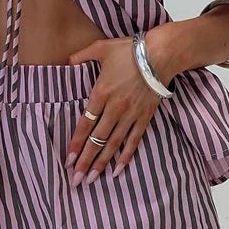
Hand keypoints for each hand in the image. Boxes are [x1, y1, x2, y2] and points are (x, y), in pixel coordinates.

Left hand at [65, 28, 175, 186]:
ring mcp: (130, 115)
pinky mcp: (144, 117)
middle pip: (97, 140)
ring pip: (113, 144)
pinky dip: (125, 156)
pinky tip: (118, 169)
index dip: (76, 143)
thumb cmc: (130, 50)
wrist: (160, 55)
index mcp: (100, 93)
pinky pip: (133, 140)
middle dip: (85, 161)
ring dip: (102, 163)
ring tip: (92, 179)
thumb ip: (82, 55)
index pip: (85, 124)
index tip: (68, 159)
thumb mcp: (101, 48)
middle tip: (76, 180)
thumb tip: (68, 60)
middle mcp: (114, 108)